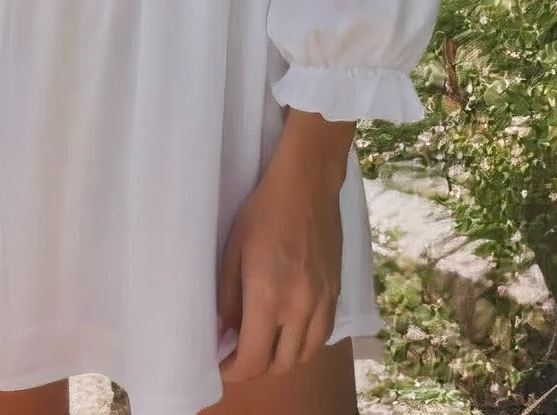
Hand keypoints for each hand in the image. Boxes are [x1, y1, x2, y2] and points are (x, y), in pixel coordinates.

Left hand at [216, 116, 351, 380]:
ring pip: (304, 355)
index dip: (234, 371)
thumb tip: (222, 334)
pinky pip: (322, 335)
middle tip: (238, 354)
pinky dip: (303, 343)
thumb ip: (227, 299)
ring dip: (281, 359)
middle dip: (255, 368)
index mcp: (269, 298)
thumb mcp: (232, 251)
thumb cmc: (263, 212)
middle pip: (280, 365)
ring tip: (263, 344)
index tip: (221, 365)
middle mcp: (299, 308)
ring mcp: (322, 302)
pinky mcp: (335, 292)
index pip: (253, 360)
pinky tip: (290, 329)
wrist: (307, 185)